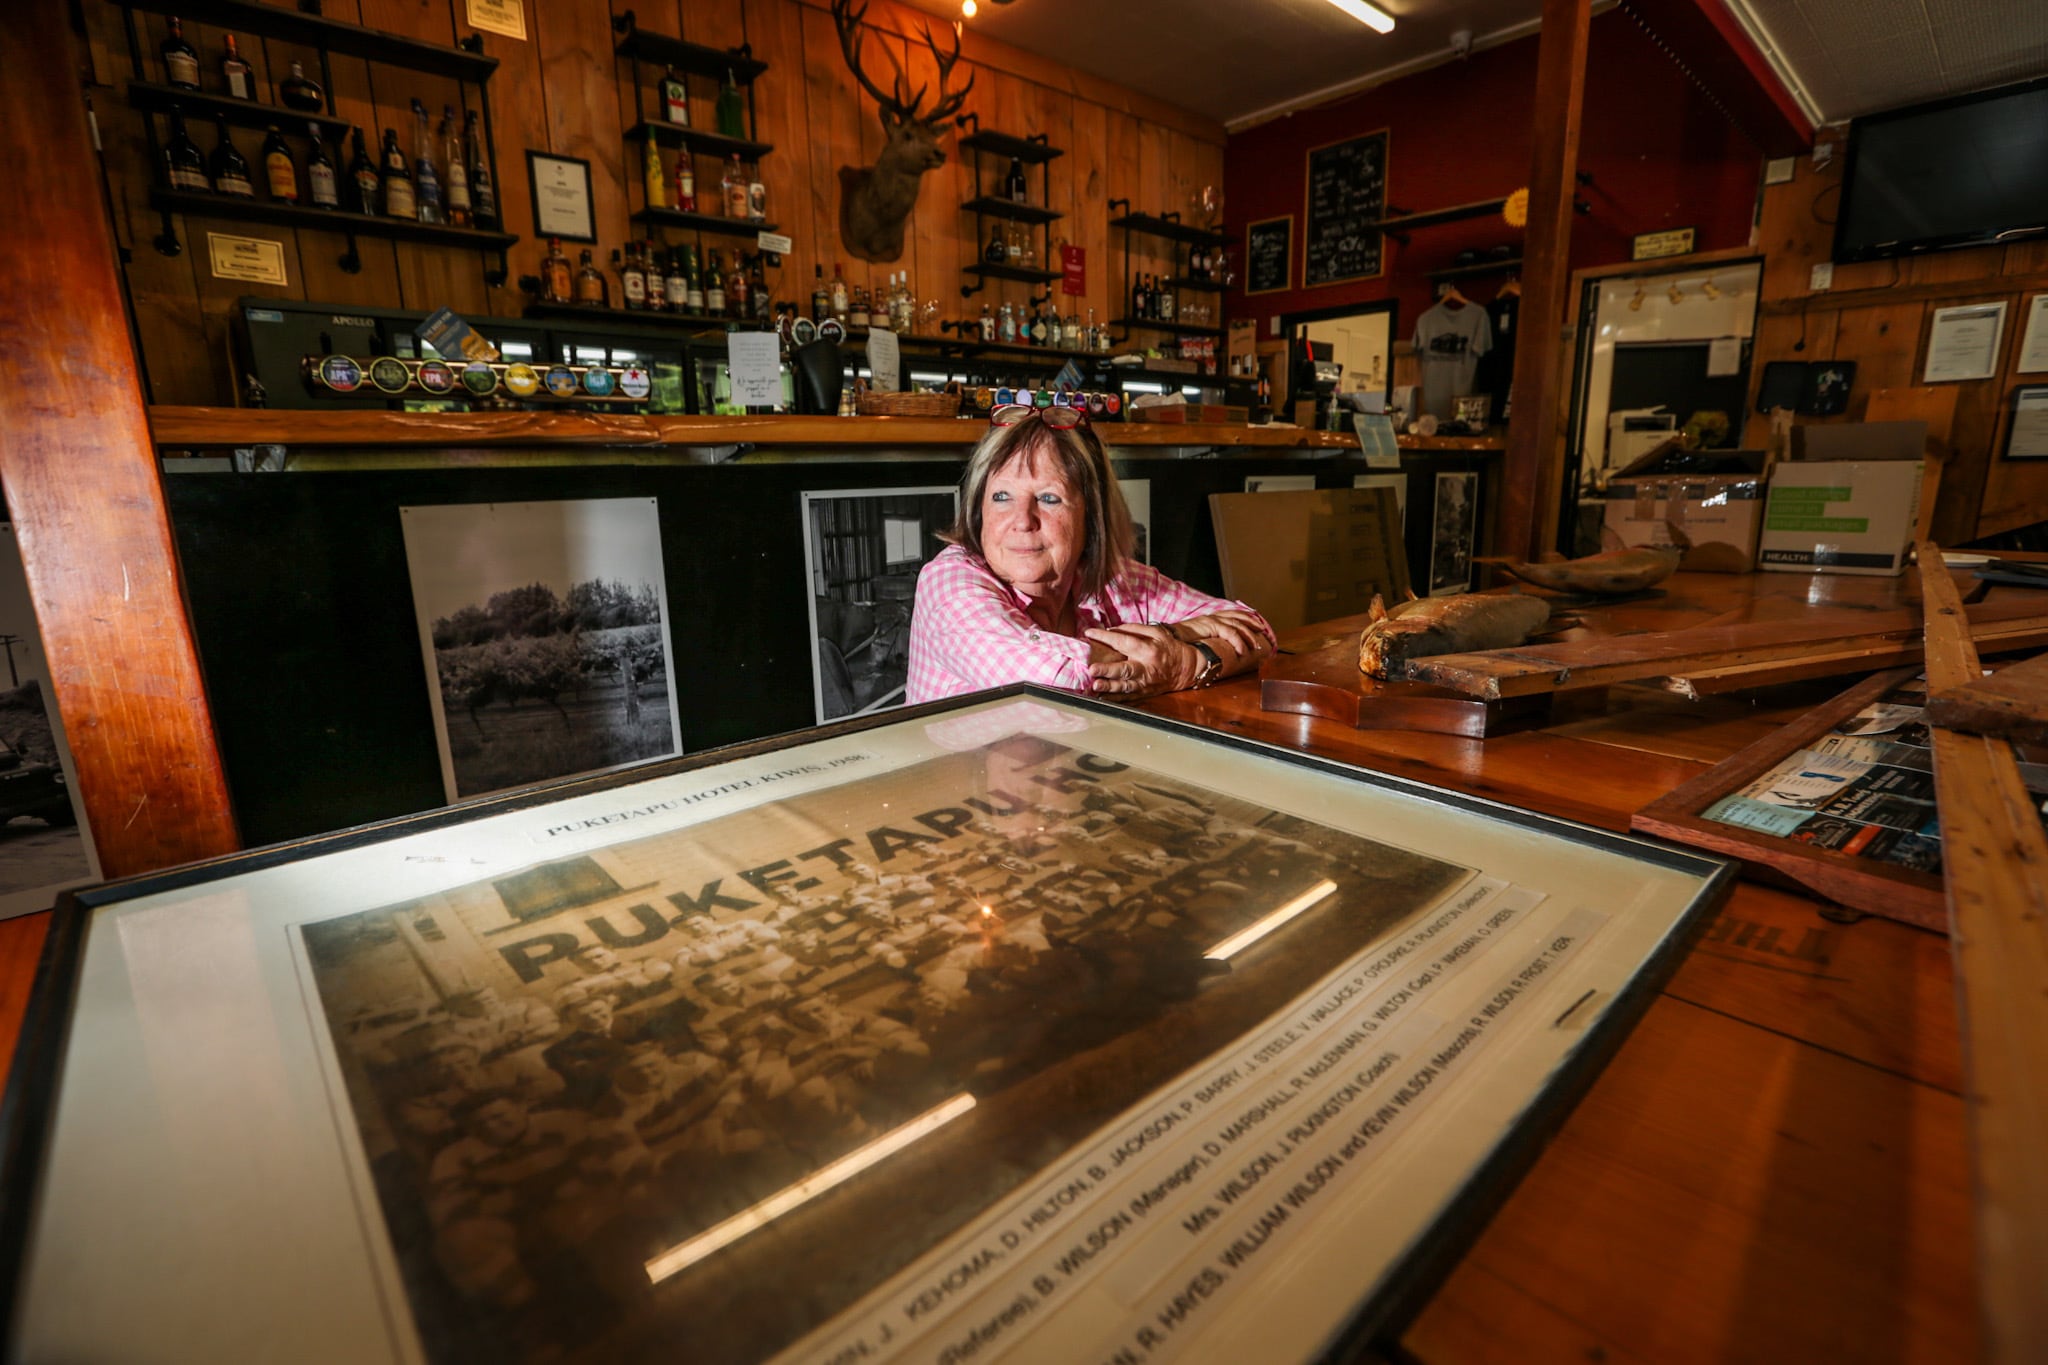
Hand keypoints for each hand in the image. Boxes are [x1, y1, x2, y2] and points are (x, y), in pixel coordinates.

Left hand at [1084, 624, 1199, 697]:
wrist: (1186, 667)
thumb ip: (1134, 629)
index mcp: (1148, 650)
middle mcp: (1145, 668)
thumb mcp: (1156, 632)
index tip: (1089, 633)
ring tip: (1095, 686)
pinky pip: (1127, 698)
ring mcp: (1144, 683)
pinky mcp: (1144, 693)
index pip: (1123, 642)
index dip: (1105, 637)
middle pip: (1124, 669)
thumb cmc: (1168, 647)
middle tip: (1092, 669)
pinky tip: (1101, 697)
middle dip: (1108, 670)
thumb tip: (1112, 630)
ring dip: (1109, 687)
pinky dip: (1114, 699)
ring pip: (1124, 687)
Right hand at [1168, 611, 1269, 663]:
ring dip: (1248, 636)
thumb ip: (1209, 641)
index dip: (1247, 617)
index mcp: (1211, 618)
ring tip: (1255, 646)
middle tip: (1263, 632)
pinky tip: (1242, 651)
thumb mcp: (1198, 640)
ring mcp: (1212, 619)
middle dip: (1253, 623)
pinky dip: (1239, 642)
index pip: (1233, 613)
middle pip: (1239, 616)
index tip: (1258, 624)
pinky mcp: (1210, 625)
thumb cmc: (1180, 642)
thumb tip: (1217, 651)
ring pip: (1238, 625)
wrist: (1168, 639)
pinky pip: (1230, 633)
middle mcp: (1213, 616)